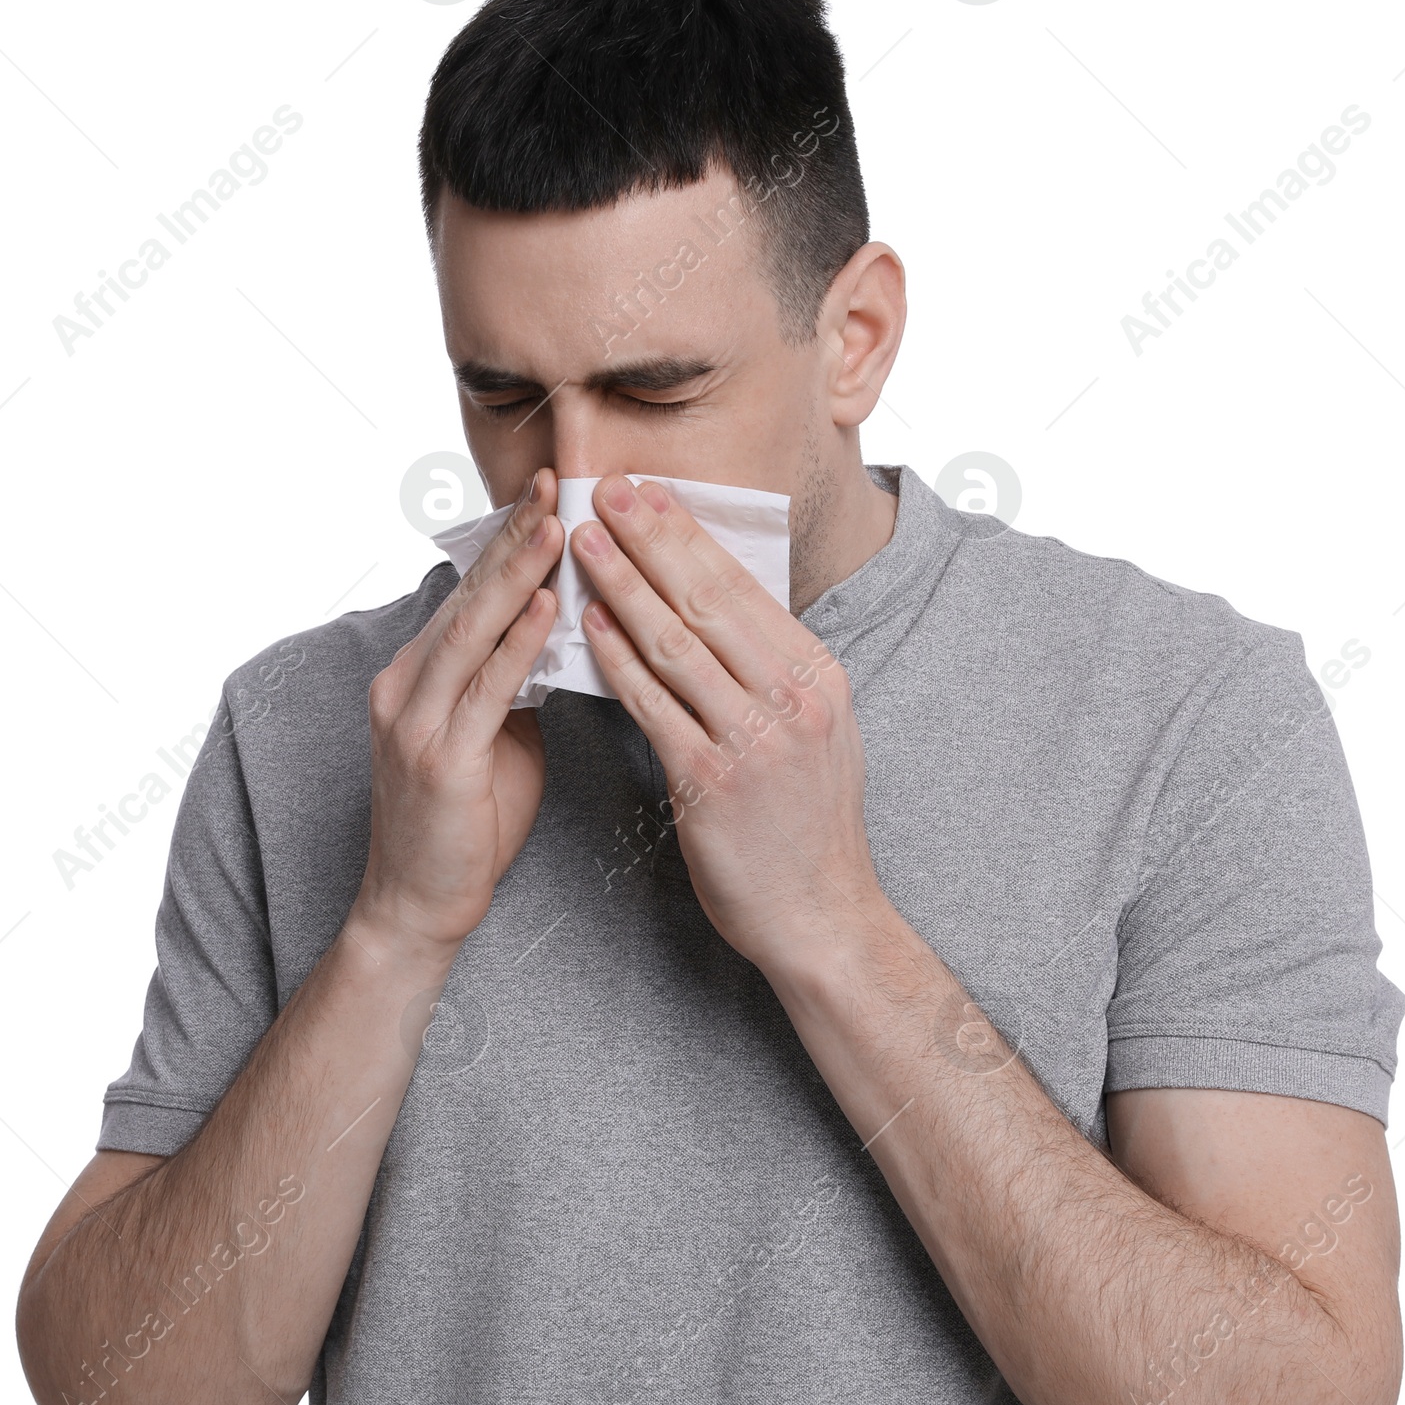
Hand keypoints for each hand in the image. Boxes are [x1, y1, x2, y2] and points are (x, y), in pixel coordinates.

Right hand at [349, 468, 563, 958]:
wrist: (417, 905)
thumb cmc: (465, 826)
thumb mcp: (496, 741)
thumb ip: (516, 687)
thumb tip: (562, 639)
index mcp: (419, 675)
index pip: (472, 595)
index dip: (510, 543)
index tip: (551, 494)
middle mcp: (407, 685)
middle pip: (471, 597)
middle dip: (516, 536)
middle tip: (556, 480)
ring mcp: (415, 720)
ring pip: (475, 630)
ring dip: (521, 573)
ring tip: (559, 523)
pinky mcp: (438, 759)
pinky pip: (487, 689)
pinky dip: (520, 643)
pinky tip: (551, 606)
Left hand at [572, 474, 887, 980]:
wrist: (822, 915)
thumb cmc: (808, 826)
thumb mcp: (817, 732)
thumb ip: (774, 673)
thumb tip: (718, 612)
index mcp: (818, 677)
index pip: (744, 586)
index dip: (689, 533)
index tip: (649, 492)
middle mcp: (792, 698)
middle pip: (709, 599)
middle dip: (651, 536)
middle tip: (605, 489)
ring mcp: (754, 739)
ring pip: (676, 642)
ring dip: (623, 585)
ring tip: (582, 543)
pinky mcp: (711, 781)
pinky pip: (653, 704)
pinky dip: (617, 659)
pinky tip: (588, 626)